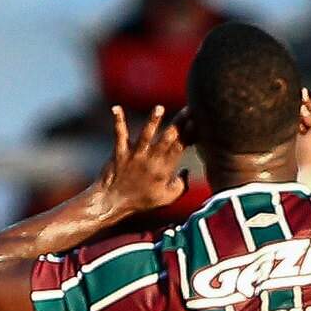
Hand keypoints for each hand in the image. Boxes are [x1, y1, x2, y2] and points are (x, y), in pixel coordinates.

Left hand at [93, 105, 186, 219]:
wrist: (113, 203)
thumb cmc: (141, 201)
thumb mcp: (167, 199)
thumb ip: (181, 185)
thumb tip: (186, 171)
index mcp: (164, 170)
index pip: (180, 147)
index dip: (189, 134)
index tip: (197, 121)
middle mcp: (151, 160)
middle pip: (168, 138)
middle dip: (178, 123)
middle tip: (188, 109)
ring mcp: (135, 155)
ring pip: (146, 135)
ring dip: (153, 120)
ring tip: (159, 108)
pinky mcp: (120, 152)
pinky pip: (119, 134)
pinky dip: (118, 121)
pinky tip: (116, 108)